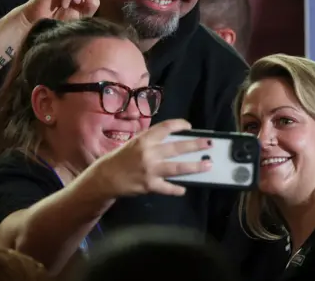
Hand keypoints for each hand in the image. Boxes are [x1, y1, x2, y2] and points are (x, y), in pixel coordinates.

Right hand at [95, 119, 212, 196]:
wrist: (105, 177)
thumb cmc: (121, 158)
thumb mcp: (134, 143)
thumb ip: (151, 141)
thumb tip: (174, 141)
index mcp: (144, 139)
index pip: (165, 127)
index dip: (179, 125)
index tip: (189, 126)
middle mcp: (149, 153)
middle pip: (177, 147)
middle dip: (195, 145)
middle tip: (209, 144)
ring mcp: (150, 170)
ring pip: (177, 168)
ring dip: (194, 166)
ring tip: (207, 165)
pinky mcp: (149, 185)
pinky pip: (167, 188)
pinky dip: (176, 189)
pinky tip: (184, 189)